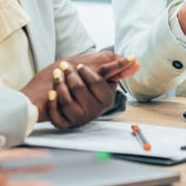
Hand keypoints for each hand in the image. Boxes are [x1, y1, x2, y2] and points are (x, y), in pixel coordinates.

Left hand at [21, 51, 138, 126]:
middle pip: (80, 89)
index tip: (78, 65)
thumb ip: (114, 66)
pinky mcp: (65, 124)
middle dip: (69, 75)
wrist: (49, 92)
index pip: (98, 83)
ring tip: (55, 76)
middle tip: (62, 67)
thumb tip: (136, 61)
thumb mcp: (94, 69)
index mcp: (105, 99)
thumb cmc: (74, 79)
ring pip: (67, 101)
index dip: (86, 72)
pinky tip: (51, 92)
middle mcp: (94, 111)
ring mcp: (79, 119)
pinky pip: (57, 114)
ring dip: (58, 85)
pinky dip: (52, 101)